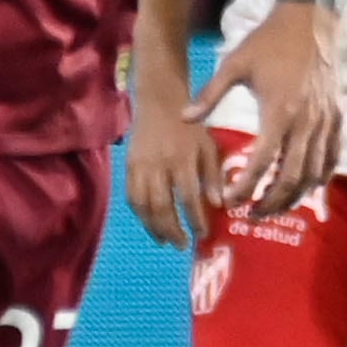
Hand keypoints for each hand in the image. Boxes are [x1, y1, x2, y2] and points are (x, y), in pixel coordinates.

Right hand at [122, 90, 220, 250]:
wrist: (159, 102)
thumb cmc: (190, 126)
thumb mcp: (209, 146)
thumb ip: (212, 176)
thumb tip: (218, 205)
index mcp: (183, 159)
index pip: (189, 197)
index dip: (195, 220)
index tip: (203, 235)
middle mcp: (160, 165)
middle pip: (162, 206)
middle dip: (172, 230)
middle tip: (182, 244)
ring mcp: (141, 166)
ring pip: (143, 205)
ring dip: (154, 227)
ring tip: (165, 240)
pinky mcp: (129, 166)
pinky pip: (131, 196)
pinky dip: (140, 214)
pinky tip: (150, 223)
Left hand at [194, 1, 337, 216]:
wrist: (310, 20)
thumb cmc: (268, 42)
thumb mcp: (233, 64)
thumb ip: (209, 95)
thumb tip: (184, 118)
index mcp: (279, 112)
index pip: (262, 163)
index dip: (245, 187)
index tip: (230, 202)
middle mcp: (306, 123)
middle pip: (291, 178)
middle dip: (271, 203)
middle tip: (252, 216)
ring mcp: (326, 122)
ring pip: (315, 174)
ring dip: (295, 196)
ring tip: (274, 207)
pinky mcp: (338, 118)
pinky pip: (334, 158)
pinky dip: (321, 177)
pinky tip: (306, 187)